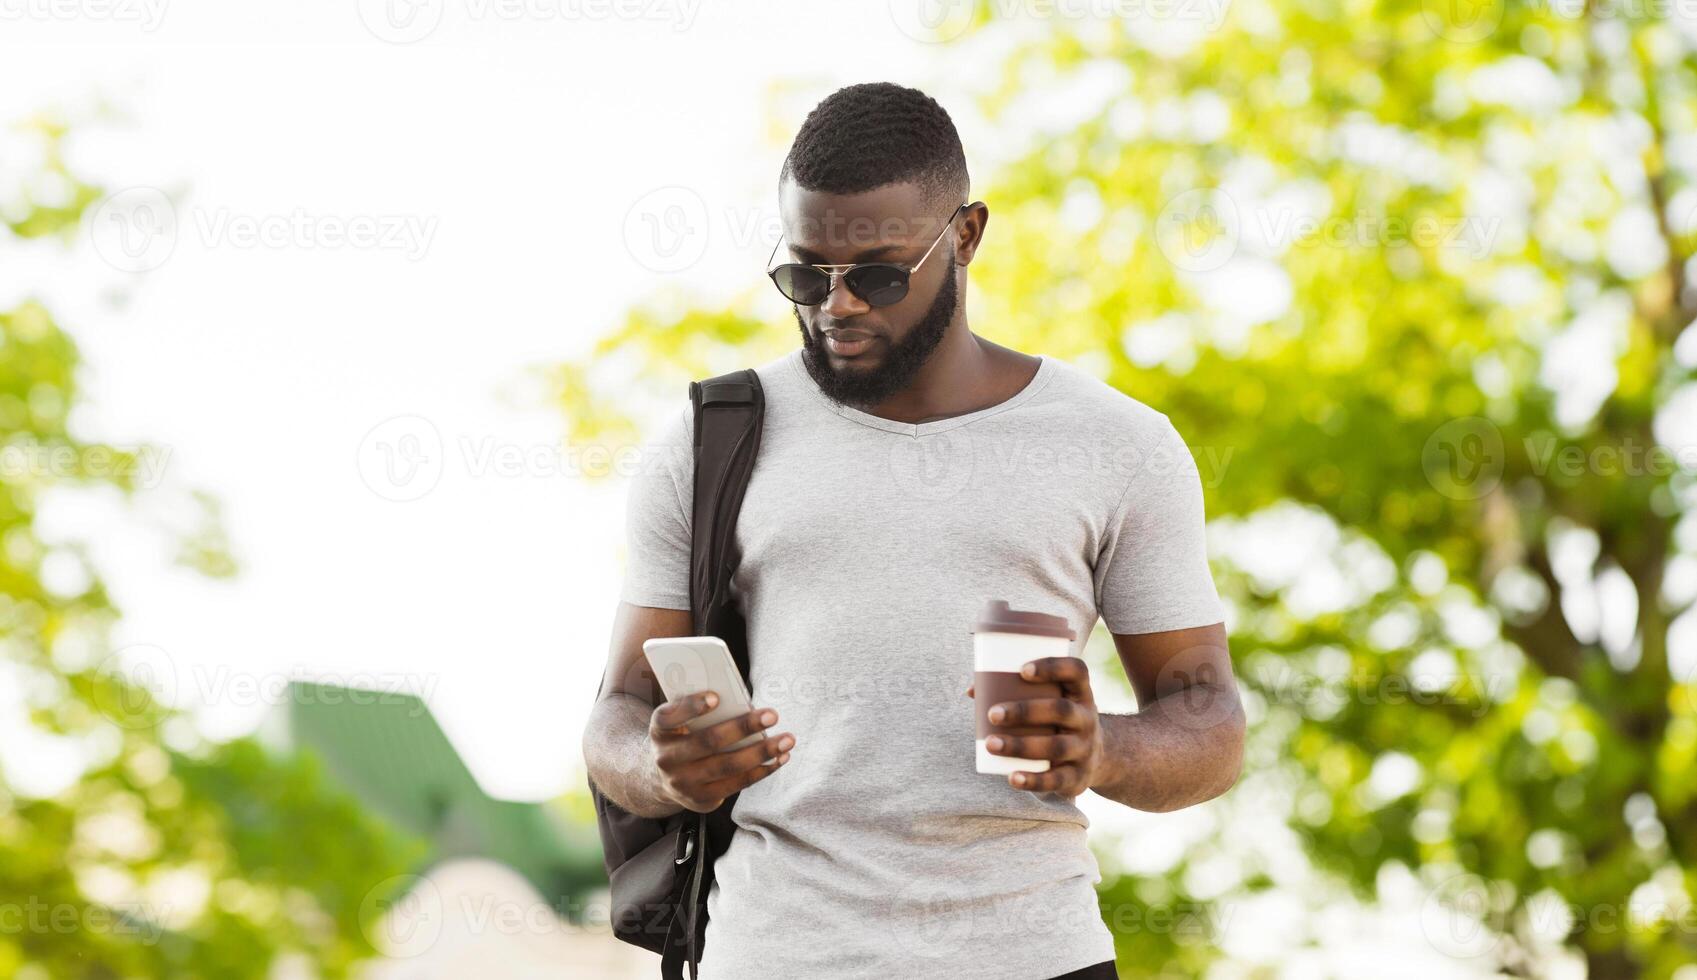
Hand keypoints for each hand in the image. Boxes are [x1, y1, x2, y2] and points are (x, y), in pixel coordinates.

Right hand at [649, 692, 794, 813]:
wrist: (662, 777)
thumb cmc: (682, 736)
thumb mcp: (680, 720)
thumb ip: (701, 710)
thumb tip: (742, 701)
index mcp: (660, 730)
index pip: (670, 717)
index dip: (692, 707)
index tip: (715, 697)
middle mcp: (667, 758)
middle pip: (709, 741)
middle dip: (744, 727)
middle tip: (772, 714)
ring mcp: (683, 783)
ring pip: (728, 766)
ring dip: (762, 752)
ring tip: (787, 739)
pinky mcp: (701, 799)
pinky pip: (737, 784)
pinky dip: (762, 770)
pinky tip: (780, 758)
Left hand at [965, 657, 1104, 797]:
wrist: (1096, 759)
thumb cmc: (1057, 721)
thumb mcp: (1051, 702)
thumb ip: (1016, 692)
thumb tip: (973, 690)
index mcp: (1079, 693)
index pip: (1076, 671)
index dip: (1053, 667)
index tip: (1022, 670)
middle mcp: (1087, 719)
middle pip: (1061, 710)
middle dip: (1025, 711)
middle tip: (992, 714)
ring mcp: (1085, 749)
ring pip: (1056, 746)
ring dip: (1021, 746)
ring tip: (991, 743)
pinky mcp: (1078, 776)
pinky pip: (1057, 780)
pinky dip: (1034, 781)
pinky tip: (1012, 777)